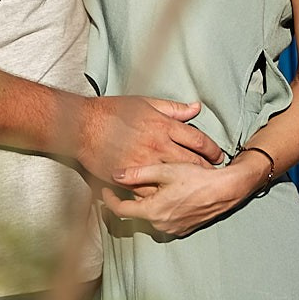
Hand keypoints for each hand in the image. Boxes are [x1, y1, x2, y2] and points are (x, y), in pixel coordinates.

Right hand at [73, 96, 225, 183]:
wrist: (81, 126)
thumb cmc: (110, 111)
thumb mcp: (143, 103)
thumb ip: (172, 108)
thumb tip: (196, 108)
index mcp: (163, 125)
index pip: (198, 140)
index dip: (212, 150)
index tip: (217, 155)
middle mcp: (158, 145)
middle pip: (193, 162)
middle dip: (207, 170)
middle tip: (214, 174)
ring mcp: (146, 163)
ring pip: (177, 179)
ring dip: (189, 184)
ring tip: (197, 187)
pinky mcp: (132, 178)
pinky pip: (154, 190)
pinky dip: (165, 193)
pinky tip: (172, 196)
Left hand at [102, 152, 264, 236]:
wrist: (225, 189)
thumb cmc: (196, 177)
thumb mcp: (164, 170)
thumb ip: (137, 174)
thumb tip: (114, 175)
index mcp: (153, 211)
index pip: (121, 211)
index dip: (109, 200)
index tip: (104, 190)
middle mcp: (162, 225)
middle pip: (135, 214)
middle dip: (128, 200)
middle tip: (122, 185)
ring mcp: (174, 229)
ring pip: (150, 217)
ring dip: (144, 205)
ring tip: (144, 188)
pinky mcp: (185, 228)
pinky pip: (164, 220)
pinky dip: (159, 209)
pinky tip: (164, 195)